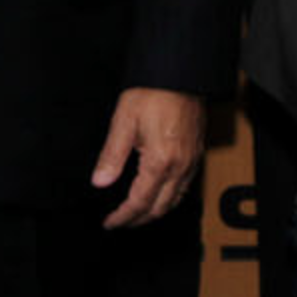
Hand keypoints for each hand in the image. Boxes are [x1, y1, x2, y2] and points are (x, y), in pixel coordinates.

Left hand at [91, 88, 205, 228]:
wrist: (180, 73)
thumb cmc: (153, 92)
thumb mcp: (123, 122)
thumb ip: (111, 156)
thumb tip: (100, 182)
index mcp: (160, 161)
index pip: (140, 202)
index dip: (123, 216)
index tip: (110, 223)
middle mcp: (180, 166)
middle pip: (160, 207)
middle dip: (139, 220)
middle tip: (121, 223)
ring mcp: (192, 161)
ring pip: (176, 200)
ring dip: (156, 211)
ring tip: (137, 214)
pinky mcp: (197, 153)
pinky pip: (185, 186)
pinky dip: (170, 198)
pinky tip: (159, 194)